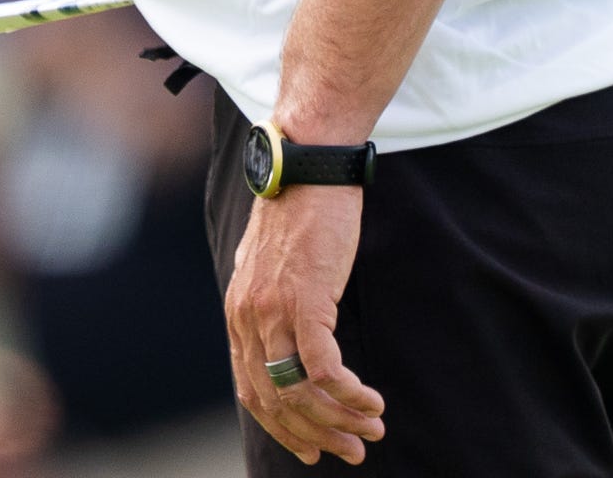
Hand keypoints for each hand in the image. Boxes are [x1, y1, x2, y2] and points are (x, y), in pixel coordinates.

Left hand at [226, 186, 384, 465]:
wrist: (308, 164)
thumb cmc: (300, 209)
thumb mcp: (271, 262)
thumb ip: (270, 299)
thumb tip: (282, 331)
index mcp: (240, 313)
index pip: (251, 392)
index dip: (283, 428)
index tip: (313, 449)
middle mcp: (249, 317)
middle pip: (276, 401)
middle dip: (317, 435)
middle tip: (353, 449)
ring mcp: (274, 309)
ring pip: (300, 392)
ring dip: (340, 420)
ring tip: (371, 428)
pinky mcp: (306, 299)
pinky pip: (324, 369)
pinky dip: (349, 394)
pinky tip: (371, 399)